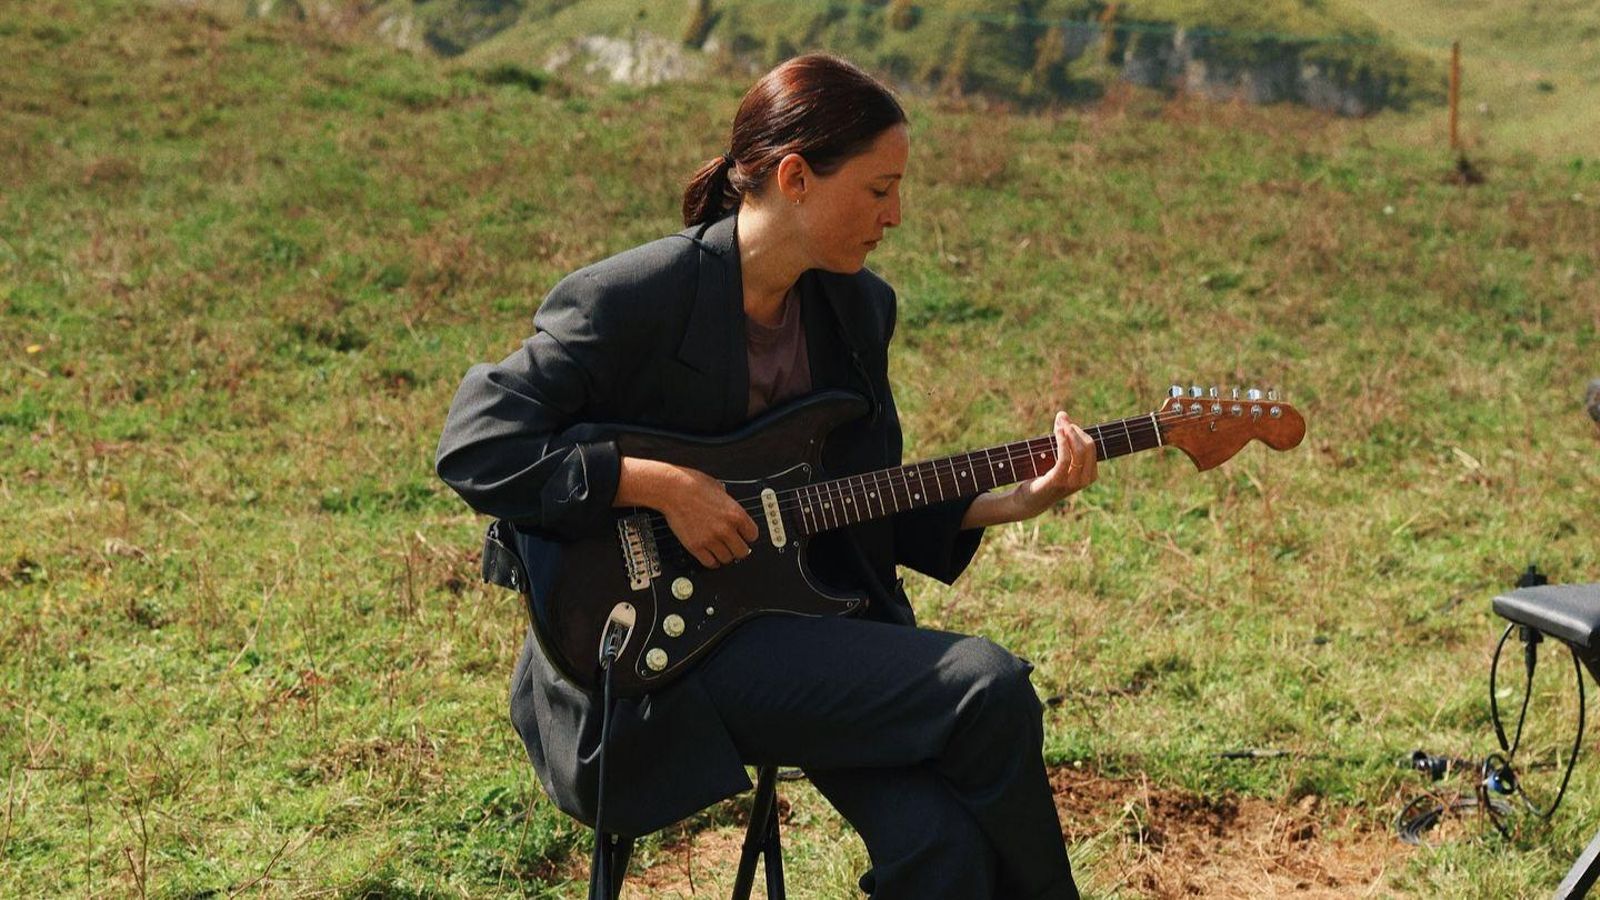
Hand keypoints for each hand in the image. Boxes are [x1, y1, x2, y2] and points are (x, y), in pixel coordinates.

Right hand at [616, 458, 758, 568]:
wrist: (673, 489)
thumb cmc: (693, 484)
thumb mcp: (720, 489)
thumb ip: (729, 504)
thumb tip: (731, 510)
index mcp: (736, 514)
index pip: (753, 535)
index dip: (748, 536)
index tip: (744, 536)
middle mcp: (726, 529)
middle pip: (742, 552)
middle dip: (738, 549)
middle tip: (733, 546)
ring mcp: (711, 539)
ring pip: (726, 559)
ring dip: (724, 555)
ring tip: (720, 550)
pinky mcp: (696, 546)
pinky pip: (710, 563)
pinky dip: (711, 561)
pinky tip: (710, 555)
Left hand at [1011, 411, 1096, 517]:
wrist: (1029, 501)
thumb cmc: (1044, 478)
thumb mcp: (1059, 461)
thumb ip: (1065, 441)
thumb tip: (1063, 415)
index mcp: (1089, 475)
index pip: (1092, 447)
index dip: (1079, 431)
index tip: (1066, 422)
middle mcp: (1084, 480)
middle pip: (1088, 447)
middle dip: (1075, 429)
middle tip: (1061, 419)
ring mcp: (1072, 483)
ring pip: (1079, 450)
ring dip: (1068, 432)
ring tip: (1059, 422)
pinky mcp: (1057, 481)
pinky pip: (1065, 457)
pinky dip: (1062, 442)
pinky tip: (1057, 432)